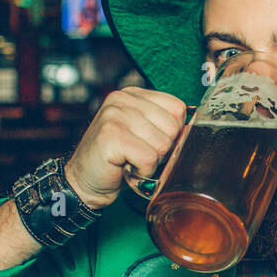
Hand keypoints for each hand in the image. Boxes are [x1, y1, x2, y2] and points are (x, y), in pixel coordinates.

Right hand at [64, 87, 188, 209]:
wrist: (83, 182)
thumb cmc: (117, 161)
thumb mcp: (142, 134)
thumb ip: (163, 125)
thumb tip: (193, 131)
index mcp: (134, 95)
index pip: (178, 108)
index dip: (172, 133)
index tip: (150, 143)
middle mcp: (123, 99)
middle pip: (173, 126)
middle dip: (162, 149)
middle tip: (138, 154)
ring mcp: (115, 115)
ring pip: (163, 144)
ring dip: (151, 161)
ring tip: (130, 160)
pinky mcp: (111, 136)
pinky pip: (149, 157)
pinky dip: (142, 170)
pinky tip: (125, 167)